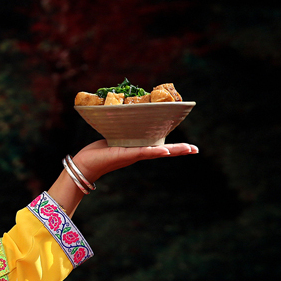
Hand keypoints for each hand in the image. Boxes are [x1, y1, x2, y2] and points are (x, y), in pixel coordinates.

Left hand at [71, 139, 198, 183]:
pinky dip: (154, 151)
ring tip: (189, 149)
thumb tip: (126, 117)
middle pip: (163, 151)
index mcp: (138, 149)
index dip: (174, 146)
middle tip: (196, 149)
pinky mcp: (125, 155)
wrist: (85, 164)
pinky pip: (142, 152)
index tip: (190, 147)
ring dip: (173, 150)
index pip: (159, 147)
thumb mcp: (113, 138)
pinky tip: (165, 150)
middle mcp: (138, 153)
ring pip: (157, 152)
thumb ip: (122, 131)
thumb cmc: (97, 151)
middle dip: (180, 150)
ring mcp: (133, 155)